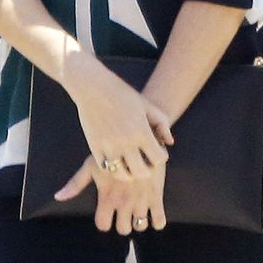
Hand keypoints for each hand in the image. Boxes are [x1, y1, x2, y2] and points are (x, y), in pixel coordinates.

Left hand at [55, 151, 167, 232]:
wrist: (140, 137)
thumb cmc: (113, 150)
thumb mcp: (91, 165)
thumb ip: (76, 183)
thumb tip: (57, 197)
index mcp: (107, 196)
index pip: (103, 225)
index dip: (104, 222)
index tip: (107, 216)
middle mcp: (123, 202)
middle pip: (123, 229)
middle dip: (122, 224)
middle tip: (123, 214)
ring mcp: (141, 200)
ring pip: (140, 227)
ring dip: (138, 222)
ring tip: (137, 211)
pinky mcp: (156, 196)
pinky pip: (159, 221)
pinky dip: (156, 222)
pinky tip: (152, 213)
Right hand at [64, 57, 173, 178]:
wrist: (93, 88)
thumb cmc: (122, 94)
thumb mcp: (147, 105)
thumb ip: (162, 124)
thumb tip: (170, 143)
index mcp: (141, 132)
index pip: (159, 159)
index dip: (161, 156)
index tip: (157, 150)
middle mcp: (126, 142)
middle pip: (142, 172)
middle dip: (148, 169)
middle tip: (146, 162)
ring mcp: (109, 147)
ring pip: (123, 174)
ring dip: (130, 173)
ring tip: (131, 164)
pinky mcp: (95, 148)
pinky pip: (106, 168)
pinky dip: (113, 168)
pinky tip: (116, 159)